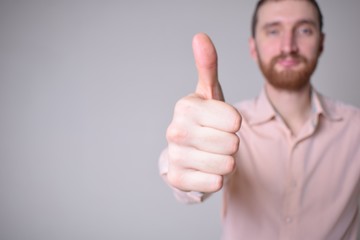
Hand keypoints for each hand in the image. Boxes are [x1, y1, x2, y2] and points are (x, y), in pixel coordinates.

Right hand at [166, 33, 241, 192]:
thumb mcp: (209, 93)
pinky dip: (216, 178)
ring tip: (211, 153)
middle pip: (233, 144)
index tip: (221, 122)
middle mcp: (174, 131)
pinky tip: (204, 168)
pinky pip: (215, 183)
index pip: (235, 120)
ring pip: (226, 165)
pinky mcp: (177, 179)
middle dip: (231, 143)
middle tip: (216, 140)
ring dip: (225, 161)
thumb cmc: (204, 120)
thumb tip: (200, 37)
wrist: (187, 151)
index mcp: (185, 107)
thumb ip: (208, 65)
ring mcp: (174, 156)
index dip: (234, 123)